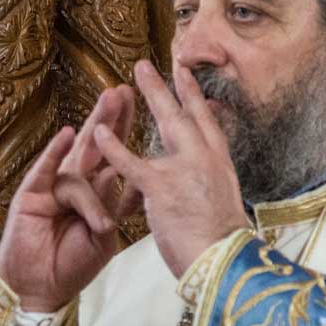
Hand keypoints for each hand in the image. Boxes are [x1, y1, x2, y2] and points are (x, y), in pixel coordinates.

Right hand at [0, 85, 138, 311]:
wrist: (43, 288)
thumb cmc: (73, 265)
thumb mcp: (103, 237)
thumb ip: (110, 209)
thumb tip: (120, 177)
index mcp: (97, 193)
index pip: (115, 157)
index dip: (126, 133)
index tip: (142, 108)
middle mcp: (77, 184)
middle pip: (97, 145)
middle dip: (111, 117)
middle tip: (124, 91)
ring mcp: (53, 187)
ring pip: (78, 155)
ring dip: (95, 127)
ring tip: (110, 102)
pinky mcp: (32, 195)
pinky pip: (46, 171)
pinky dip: (54, 152)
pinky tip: (65, 134)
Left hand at [93, 60, 249, 277]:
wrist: (223, 261)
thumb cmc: (223, 247)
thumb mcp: (225, 209)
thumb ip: (211, 190)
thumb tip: (205, 188)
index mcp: (221, 166)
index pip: (209, 124)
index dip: (195, 98)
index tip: (186, 76)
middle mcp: (207, 160)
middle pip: (187, 114)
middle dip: (169, 87)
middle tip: (152, 64)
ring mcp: (185, 169)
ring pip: (163, 125)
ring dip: (143, 101)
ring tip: (122, 86)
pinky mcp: (162, 187)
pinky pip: (131, 163)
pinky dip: (113, 147)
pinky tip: (99, 132)